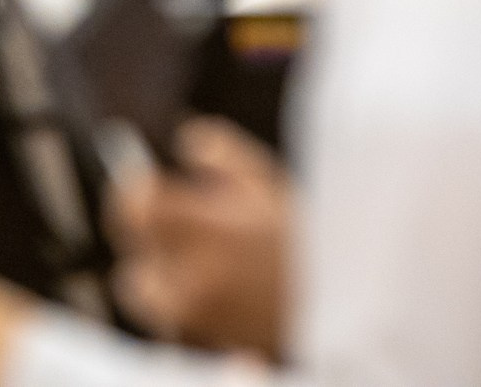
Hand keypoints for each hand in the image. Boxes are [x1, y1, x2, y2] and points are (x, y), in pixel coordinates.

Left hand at [108, 116, 290, 359]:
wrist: (347, 306)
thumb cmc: (306, 239)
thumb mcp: (270, 182)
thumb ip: (221, 153)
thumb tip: (185, 137)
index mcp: (206, 228)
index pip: (134, 206)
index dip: (134, 194)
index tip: (147, 188)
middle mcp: (192, 276)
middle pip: (134, 251)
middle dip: (147, 237)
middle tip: (178, 228)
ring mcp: (196, 316)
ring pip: (142, 290)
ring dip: (158, 274)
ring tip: (200, 263)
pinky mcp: (202, 342)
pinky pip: (167, 319)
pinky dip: (178, 304)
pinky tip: (216, 290)